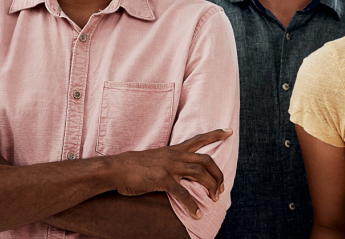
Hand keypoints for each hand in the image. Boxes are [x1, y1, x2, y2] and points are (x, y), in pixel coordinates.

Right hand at [107, 128, 231, 218]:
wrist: (115, 169)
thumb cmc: (134, 166)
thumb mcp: (156, 159)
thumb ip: (170, 162)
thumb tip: (179, 171)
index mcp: (174, 150)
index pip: (199, 139)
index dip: (215, 134)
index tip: (229, 131)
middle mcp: (175, 156)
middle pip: (206, 160)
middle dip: (218, 174)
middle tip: (222, 187)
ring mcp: (169, 166)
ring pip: (200, 173)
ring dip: (211, 187)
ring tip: (215, 199)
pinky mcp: (162, 179)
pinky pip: (183, 193)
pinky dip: (192, 204)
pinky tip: (198, 213)